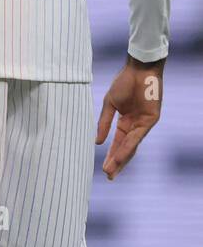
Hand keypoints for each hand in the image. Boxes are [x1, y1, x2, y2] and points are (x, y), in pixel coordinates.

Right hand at [96, 58, 163, 180]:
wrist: (139, 69)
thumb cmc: (124, 82)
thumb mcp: (109, 105)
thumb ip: (103, 123)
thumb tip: (96, 142)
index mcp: (125, 122)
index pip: (118, 143)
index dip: (111, 156)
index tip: (104, 169)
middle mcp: (135, 125)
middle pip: (125, 149)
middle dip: (117, 163)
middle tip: (109, 177)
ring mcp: (143, 123)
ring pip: (131, 146)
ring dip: (121, 159)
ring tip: (111, 171)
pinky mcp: (151, 119)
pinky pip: (137, 137)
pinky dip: (128, 147)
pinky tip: (119, 156)